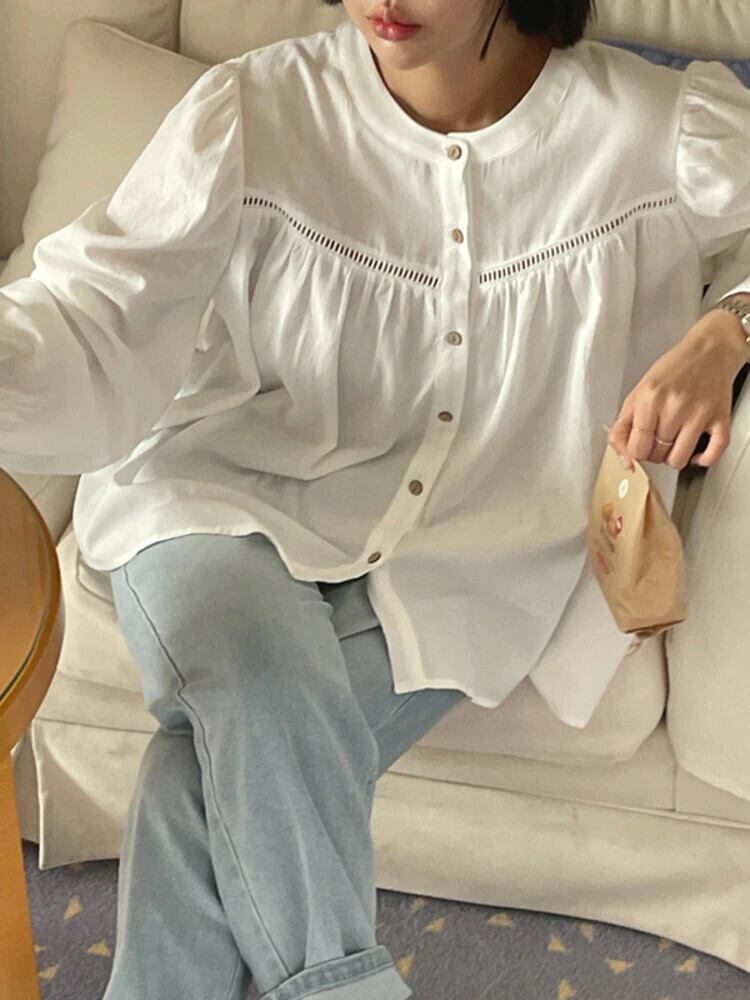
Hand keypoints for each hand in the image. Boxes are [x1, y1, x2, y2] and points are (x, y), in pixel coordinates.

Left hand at [609, 309, 749, 471]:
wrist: (709, 351)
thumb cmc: (674, 369)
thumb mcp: (639, 390)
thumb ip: (624, 424)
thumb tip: (623, 456)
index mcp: (650, 398)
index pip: (637, 447)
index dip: (636, 452)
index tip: (640, 446)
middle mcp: (674, 406)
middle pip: (657, 455)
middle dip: (654, 452)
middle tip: (657, 438)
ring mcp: (699, 413)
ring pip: (679, 459)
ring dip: (674, 457)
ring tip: (674, 443)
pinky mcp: (720, 418)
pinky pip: (712, 454)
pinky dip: (703, 460)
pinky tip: (696, 452)